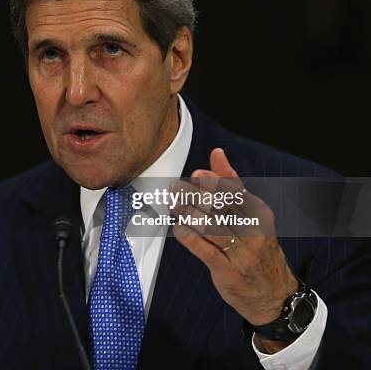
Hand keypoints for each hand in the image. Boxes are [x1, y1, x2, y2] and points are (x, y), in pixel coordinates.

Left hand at [172, 148, 297, 352]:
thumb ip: (231, 184)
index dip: (213, 182)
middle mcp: (252, 232)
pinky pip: (206, 252)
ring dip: (187, 213)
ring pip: (211, 227)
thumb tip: (217, 154)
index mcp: (258, 213)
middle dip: (196, 195)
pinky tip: (179, 229)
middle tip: (176, 187)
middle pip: (221, 208)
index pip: (235, 192)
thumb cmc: (257, 248)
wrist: (274, 294)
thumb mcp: (251, 214)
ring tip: (173, 204)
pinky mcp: (228, 272)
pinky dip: (190, 238)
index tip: (196, 174)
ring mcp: (241, 253)